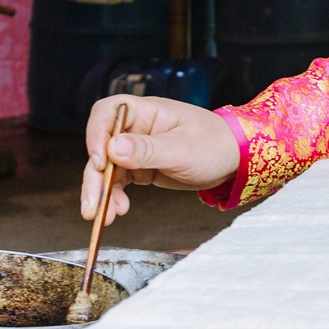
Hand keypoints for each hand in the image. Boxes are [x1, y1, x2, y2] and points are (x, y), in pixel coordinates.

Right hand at [80, 96, 240, 223]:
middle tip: (93, 204)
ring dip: (101, 192)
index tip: (100, 160)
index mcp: (148, 112)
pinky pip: (118, 181)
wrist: (235, 160)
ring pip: (107, 168)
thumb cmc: (215, 144)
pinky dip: (114, 196)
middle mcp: (138, 128)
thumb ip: (147, 150)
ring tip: (104, 215)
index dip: (96, 134)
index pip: (108, 112)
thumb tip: (112, 148)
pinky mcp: (141, 167)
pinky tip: (118, 210)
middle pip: (102, 146)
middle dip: (94, 176)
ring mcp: (138, 148)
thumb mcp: (182, 148)